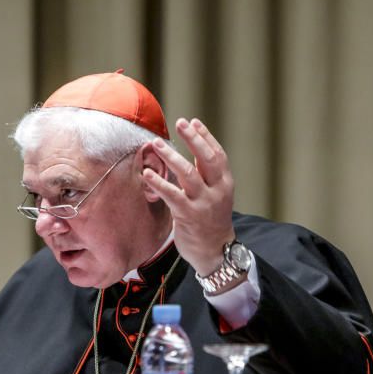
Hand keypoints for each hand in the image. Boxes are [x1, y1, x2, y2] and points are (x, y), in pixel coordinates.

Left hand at [141, 118, 235, 275]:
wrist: (216, 252)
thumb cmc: (212, 220)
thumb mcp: (216, 195)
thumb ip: (207, 175)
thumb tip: (194, 150)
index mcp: (225, 183)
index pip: (217, 155)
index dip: (205, 137)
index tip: (193, 122)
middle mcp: (217, 191)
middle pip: (207, 159)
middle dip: (193, 139)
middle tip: (180, 123)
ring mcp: (203, 203)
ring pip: (188, 174)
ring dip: (171, 156)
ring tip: (156, 144)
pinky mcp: (188, 216)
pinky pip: (172, 195)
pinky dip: (159, 183)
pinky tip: (147, 174)